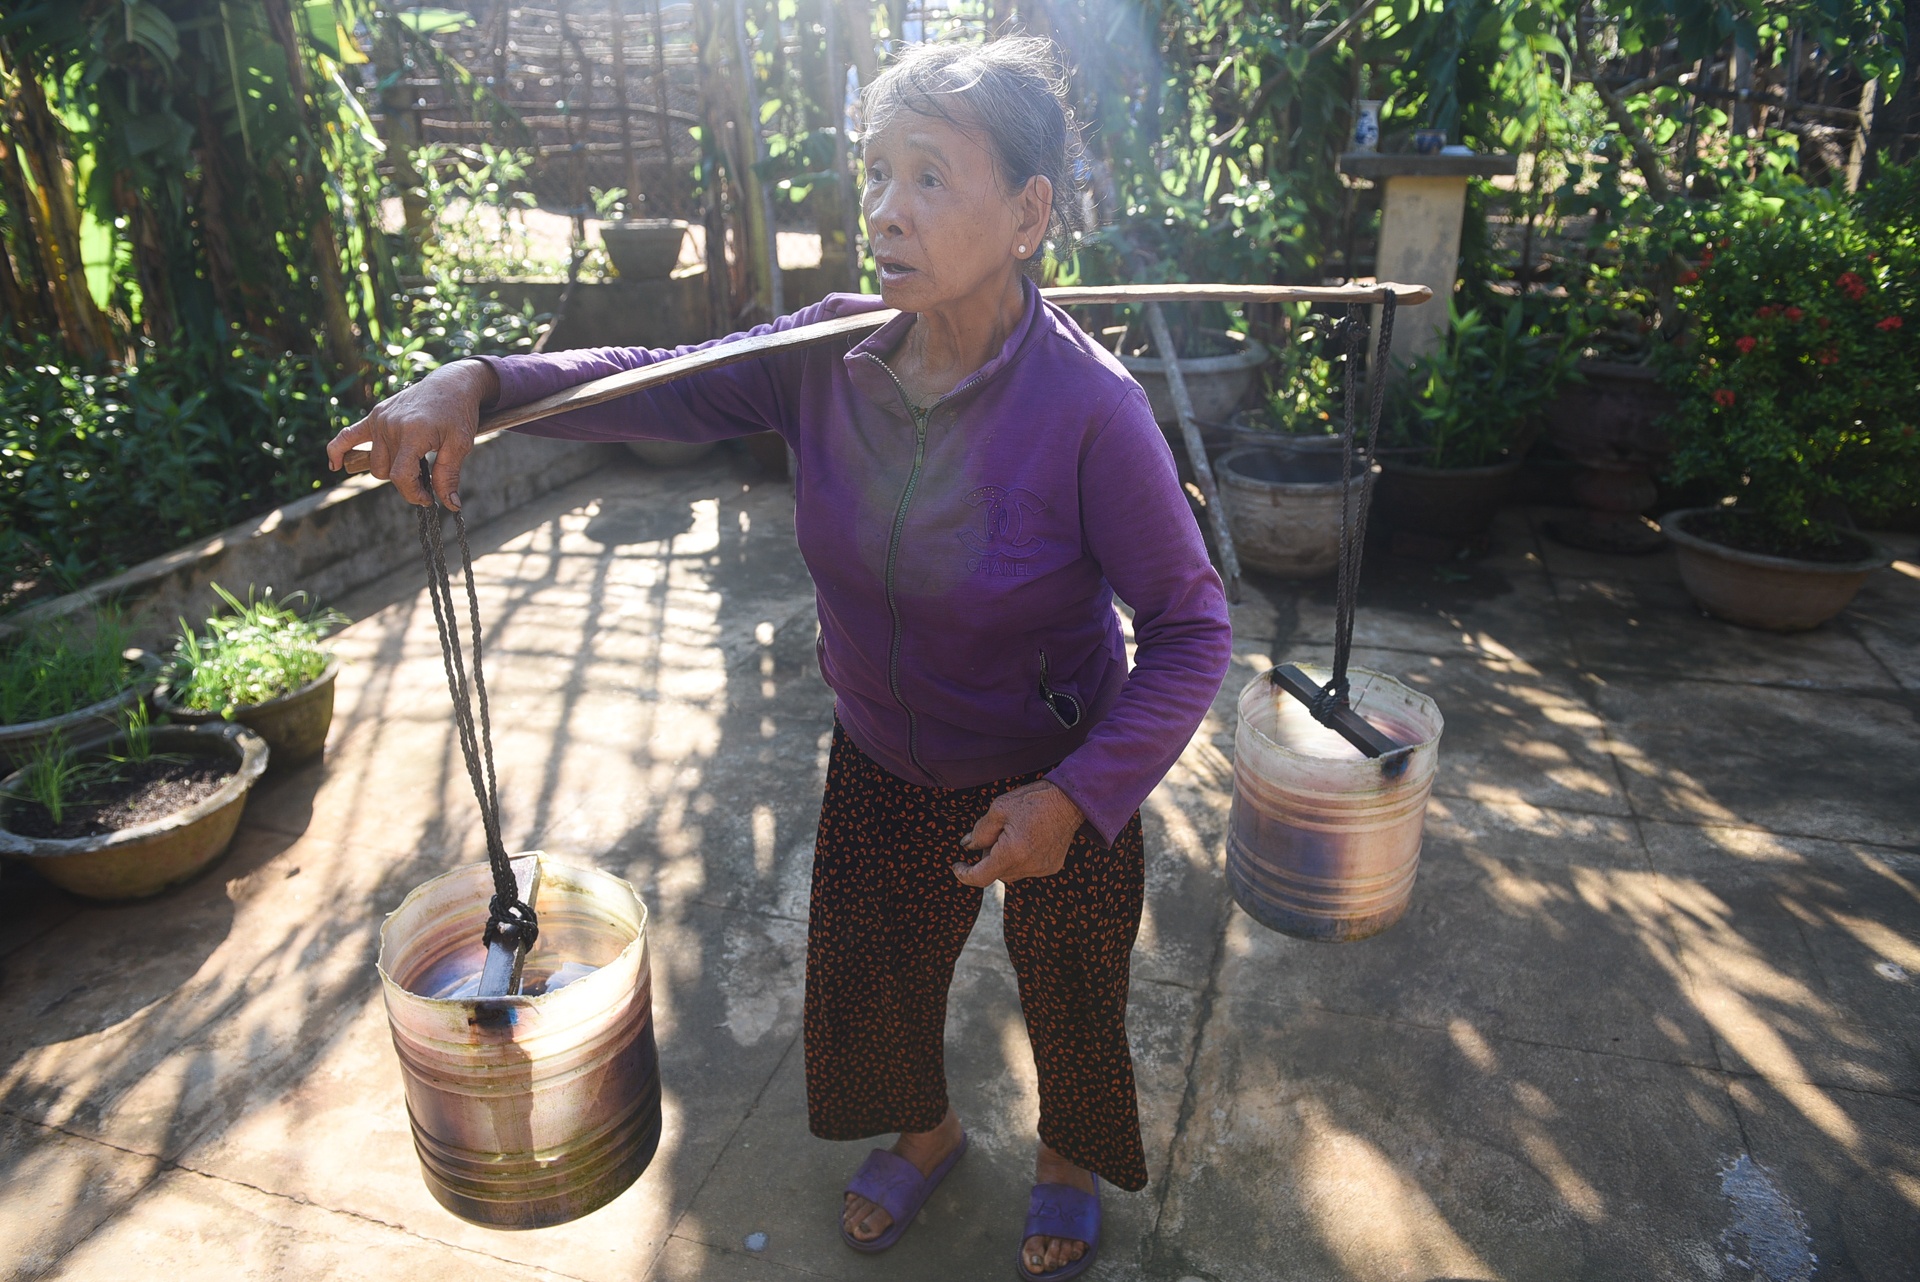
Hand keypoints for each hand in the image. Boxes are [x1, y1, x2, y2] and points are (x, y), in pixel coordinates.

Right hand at [325, 359, 498, 507]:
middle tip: (427, 478)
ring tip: (412, 465)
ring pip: (374, 463)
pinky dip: (337, 451)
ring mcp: (380, 419)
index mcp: (413, 432)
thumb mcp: (460, 445)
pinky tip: (335, 466)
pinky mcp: (375, 415)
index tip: (429, 499)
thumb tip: (450, 504)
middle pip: (386, 472)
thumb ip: (449, 475)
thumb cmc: (458, 414)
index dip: (414, 493)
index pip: (400, 475)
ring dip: (389, 471)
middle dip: (406, 483)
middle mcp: (391, 425)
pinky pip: (348, 436)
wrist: (451, 384)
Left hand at [952, 781, 1086, 886]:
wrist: (1070, 800)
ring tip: (1013, 833)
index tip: (957, 865)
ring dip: (1004, 859)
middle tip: (996, 832)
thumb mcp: (999, 808)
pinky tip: (1028, 838)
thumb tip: (967, 846)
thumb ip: (980, 831)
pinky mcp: (1051, 867)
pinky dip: (1020, 858)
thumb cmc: (1033, 800)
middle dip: (989, 856)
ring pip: (1011, 872)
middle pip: (995, 873)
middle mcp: (1028, 867)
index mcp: (1011, 854)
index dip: (964, 874)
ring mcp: (1041, 869)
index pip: (980, 877)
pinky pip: (1027, 869)